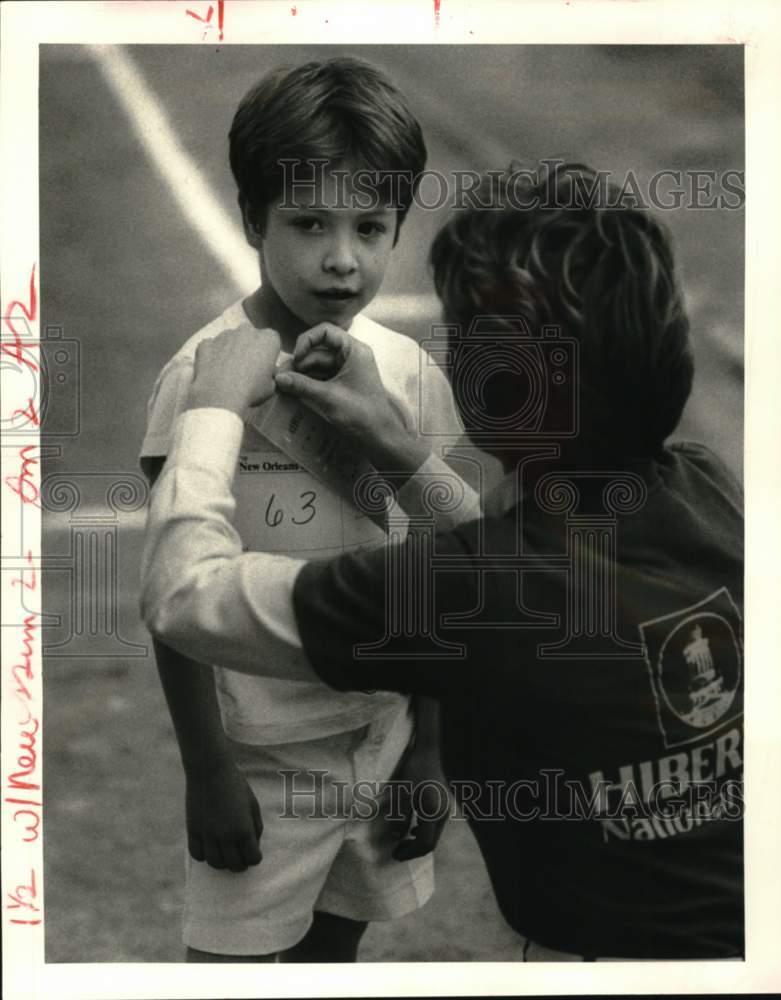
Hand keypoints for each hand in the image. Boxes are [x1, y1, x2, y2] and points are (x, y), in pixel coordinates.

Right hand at [185, 760, 262, 871]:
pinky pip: (197, 854)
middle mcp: (225, 835)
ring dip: (222, 863)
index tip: (254, 854)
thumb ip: (256, 826)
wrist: (210, 770)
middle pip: (234, 865)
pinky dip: (204, 856)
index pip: (252, 858)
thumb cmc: (235, 785)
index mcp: (243, 829)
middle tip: (241, 858)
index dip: (255, 858)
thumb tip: (254, 846)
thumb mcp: (252, 804)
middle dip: (240, 864)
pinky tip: (210, 848)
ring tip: (226, 855)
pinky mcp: (193, 830)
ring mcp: (207, 834)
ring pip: (215, 863)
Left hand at [188, 323, 280, 414]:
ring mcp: (224, 335)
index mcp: (268, 339)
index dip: (268, 352)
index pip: (272, 339)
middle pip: (250, 335)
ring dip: (230, 349)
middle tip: (246, 367)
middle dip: (249, 346)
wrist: (220, 396)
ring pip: (229, 339)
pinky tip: (212, 369)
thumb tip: (264, 372)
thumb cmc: (251, 391)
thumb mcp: (270, 387)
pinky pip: (211, 347)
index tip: (264, 364)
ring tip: (227, 370)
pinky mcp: (205, 343)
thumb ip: (269, 374)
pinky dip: (212, 354)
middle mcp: (246, 331)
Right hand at [274, 324, 429, 472]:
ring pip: (317, 366)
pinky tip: (292, 391)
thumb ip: (302, 385)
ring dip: (300, 375)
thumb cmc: (360, 413)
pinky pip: (321, 379)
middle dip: (299, 363)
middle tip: (279, 377)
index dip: (307, 341)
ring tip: (281, 385)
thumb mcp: (328, 397)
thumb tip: (277, 378)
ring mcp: (346, 372)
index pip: (325, 331)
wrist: (379, 439)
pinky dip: (307, 384)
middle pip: (318, 350)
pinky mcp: (341, 386)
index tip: (295, 359)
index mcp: (354, 351)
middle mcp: (350, 357)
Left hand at [387, 740, 450, 861]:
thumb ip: (401, 817)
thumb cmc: (416, 770)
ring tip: (401, 841)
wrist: (430, 751)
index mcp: (434, 814)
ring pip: (433, 835)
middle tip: (396, 851)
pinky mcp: (444, 804)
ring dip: (417, 842)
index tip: (394, 854)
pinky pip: (435, 826)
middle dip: (413, 851)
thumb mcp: (404, 794)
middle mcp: (443, 814)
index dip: (409, 853)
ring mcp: (446, 809)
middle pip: (430, 843)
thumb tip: (396, 837)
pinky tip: (413, 828)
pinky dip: (423, 832)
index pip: (424, 844)